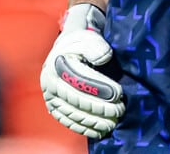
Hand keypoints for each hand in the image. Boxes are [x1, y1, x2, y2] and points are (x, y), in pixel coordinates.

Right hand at [40, 4, 123, 138]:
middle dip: (99, 107)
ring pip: (72, 113)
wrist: (64, 51)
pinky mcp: (53, 108)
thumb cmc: (79, 44)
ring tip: (113, 122)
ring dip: (94, 121)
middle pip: (76, 99)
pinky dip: (83, 128)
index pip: (79, 79)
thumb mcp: (87, 38)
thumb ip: (95, 46)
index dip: (99, 88)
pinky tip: (98, 131)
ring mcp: (50, 97)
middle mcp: (49, 82)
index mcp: (57, 64)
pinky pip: (68, 121)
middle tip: (119, 110)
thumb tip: (103, 58)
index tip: (118, 93)